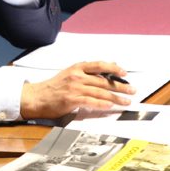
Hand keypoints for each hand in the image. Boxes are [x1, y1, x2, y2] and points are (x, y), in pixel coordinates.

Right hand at [20, 61, 135, 119]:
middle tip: (132, 89)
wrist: (37, 96)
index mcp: (76, 68)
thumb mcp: (68, 74)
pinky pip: (91, 101)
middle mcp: (76, 76)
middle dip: (120, 85)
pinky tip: (110, 106)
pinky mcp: (71, 99)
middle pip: (103, 80)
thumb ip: (84, 74)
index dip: (113, 68)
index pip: (98, 65)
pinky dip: (102, 103)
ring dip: (116, 97)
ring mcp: (74, 87)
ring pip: (100, 91)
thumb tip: (103, 76)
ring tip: (126, 101)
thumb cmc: (53, 87)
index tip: (124, 73)